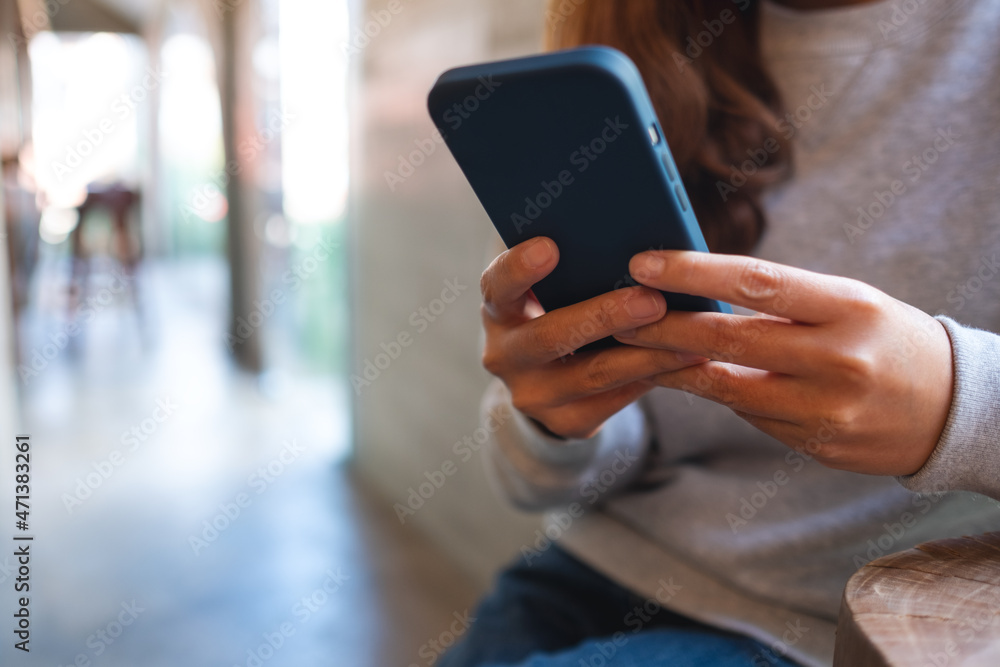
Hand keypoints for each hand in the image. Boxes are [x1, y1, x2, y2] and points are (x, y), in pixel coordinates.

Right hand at [480, 237, 709, 439]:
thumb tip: (636, 244)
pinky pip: (616, 400)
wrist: (550, 378)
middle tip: (652, 300)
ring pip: (594, 374)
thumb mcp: (553, 289)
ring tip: (690, 338)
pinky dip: (654, 378)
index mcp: (499, 309)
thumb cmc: (561, 310)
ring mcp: (533, 395)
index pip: (498, 285)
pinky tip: (688, 363)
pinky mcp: (566, 422)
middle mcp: (505, 355)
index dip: (520, 267)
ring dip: (646, 354)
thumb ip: (575, 266)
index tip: (550, 247)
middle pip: (551, 336)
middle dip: (605, 316)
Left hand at [618, 250, 953, 475]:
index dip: (693, 272)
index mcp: (848, 308)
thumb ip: (784, 300)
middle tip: (618, 315)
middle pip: (729, 340)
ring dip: (676, 368)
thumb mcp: (850, 302)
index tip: (644, 263)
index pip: (757, 281)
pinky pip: (751, 416)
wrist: (953, 410)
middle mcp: (838, 359)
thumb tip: (700, 292)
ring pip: (728, 387)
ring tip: (636, 348)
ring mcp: (827, 410)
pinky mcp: (816, 444)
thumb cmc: (887, 338)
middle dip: (664, 328)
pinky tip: (698, 380)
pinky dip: (722, 395)